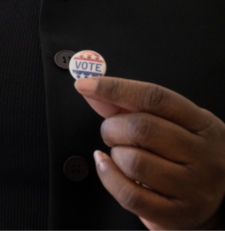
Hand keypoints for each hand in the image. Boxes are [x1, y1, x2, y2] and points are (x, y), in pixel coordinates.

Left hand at [76, 77, 224, 229]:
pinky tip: (109, 168)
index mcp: (202, 124)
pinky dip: (109, 178)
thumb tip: (90, 90)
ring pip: (133, 162)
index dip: (116, 88)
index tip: (86, 84)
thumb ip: (127, 105)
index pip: (155, 97)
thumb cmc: (187, 155)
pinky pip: (129, 194)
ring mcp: (192, 186)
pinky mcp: (177, 213)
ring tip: (123, 154)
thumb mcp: (172, 124)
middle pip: (141, 128)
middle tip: (113, 132)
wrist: (219, 201)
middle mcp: (203, 154)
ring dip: (115, 155)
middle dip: (113, 127)